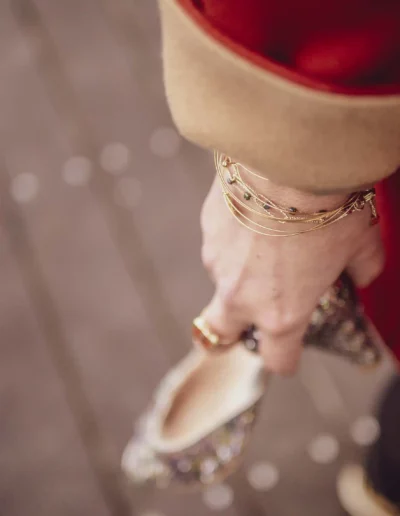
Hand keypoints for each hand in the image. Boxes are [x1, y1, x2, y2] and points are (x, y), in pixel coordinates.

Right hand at [200, 175, 383, 373]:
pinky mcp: (207, 233)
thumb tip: (361, 274)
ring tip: (264, 244)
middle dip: (231, 334)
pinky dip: (232, 242)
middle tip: (249, 317)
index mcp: (282, 313)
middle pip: (219, 337)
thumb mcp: (360, 243)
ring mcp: (217, 264)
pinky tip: (253, 216)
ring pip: (220, 285)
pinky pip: (218, 247)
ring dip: (237, 277)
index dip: (284, 359)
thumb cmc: (328, 208)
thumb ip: (362, 270)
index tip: (288, 353)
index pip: (277, 359)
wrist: (286, 161)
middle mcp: (241, 296)